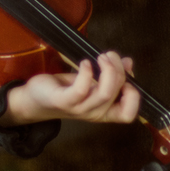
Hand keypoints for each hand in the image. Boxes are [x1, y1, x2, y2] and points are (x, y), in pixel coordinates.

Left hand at [0, 51, 139, 126]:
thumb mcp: (91, 82)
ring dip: (107, 70)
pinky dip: (87, 73)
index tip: (127, 77)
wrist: (35, 98)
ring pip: (104, 94)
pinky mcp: (63, 100)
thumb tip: (127, 62)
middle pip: (116, 95)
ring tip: (101, 56)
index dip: (134, 97)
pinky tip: (85, 63)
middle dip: (118, 70)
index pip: (128, 115)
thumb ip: (110, 74)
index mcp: (104, 111)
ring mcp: (78, 108)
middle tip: (110, 55)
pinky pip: (81, 90)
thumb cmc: (65, 90)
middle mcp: (94, 113)